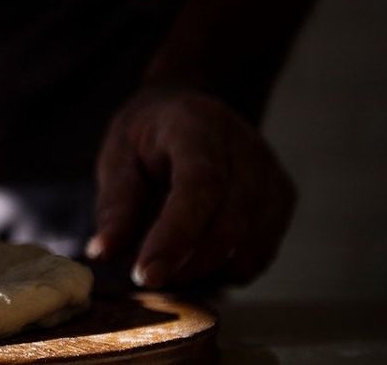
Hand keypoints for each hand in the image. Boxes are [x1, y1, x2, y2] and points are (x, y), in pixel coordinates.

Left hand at [85, 87, 295, 287]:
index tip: (146, 274)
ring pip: (249, 247)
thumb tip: (103, 253)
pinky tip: (195, 255)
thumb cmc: (147, 138)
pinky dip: (225, 269)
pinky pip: (259, 254)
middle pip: (231, 224)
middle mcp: (245, 147)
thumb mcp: (117, 158)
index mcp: (197, 126)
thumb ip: (115, 205)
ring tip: (168, 259)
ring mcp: (271, 173)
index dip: (175, 235)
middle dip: (186, 264)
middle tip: (147, 275)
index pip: (200, 185)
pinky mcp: (283, 199)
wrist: (189, 111)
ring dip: (205, 271)